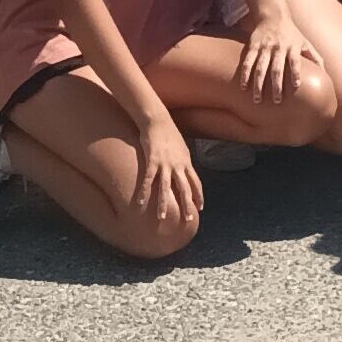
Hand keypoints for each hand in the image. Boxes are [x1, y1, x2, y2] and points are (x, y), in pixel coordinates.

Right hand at [131, 114, 203, 241]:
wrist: (158, 121)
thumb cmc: (169, 134)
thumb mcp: (182, 148)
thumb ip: (183, 161)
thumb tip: (186, 171)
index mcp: (186, 162)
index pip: (196, 183)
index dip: (198, 196)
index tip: (200, 208)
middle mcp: (178, 165)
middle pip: (185, 189)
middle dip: (187, 205)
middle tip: (188, 220)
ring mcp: (165, 164)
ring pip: (166, 188)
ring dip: (164, 204)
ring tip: (163, 218)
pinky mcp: (152, 161)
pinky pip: (148, 180)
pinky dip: (145, 192)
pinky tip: (140, 203)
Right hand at [234, 10, 319, 102]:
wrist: (274, 16)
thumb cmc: (293, 34)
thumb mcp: (305, 42)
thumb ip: (315, 57)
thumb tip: (325, 73)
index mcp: (293, 47)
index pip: (295, 61)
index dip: (296, 72)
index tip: (296, 85)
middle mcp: (279, 47)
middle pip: (277, 67)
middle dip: (276, 84)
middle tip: (277, 100)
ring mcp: (265, 47)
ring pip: (261, 67)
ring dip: (258, 84)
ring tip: (258, 100)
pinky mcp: (253, 46)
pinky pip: (248, 62)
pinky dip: (245, 75)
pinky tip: (243, 87)